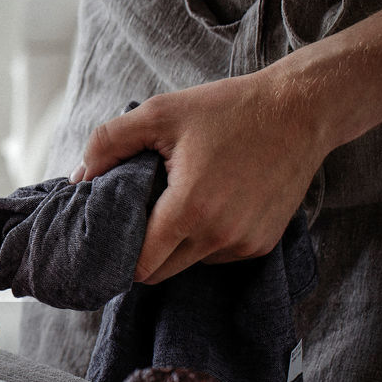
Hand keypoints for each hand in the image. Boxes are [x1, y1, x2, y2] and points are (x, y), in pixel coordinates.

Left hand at [71, 73, 329, 283]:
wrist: (302, 109)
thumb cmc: (228, 108)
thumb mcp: (160, 113)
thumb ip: (109, 143)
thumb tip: (79, 178)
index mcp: (189, 209)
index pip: (138, 265)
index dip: (117, 256)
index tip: (108, 238)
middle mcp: (218, 236)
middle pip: (158, 273)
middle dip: (141, 253)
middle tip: (135, 220)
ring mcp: (243, 244)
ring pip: (187, 265)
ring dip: (173, 246)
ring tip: (174, 204)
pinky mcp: (262, 244)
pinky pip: (217, 256)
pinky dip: (204, 240)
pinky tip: (208, 205)